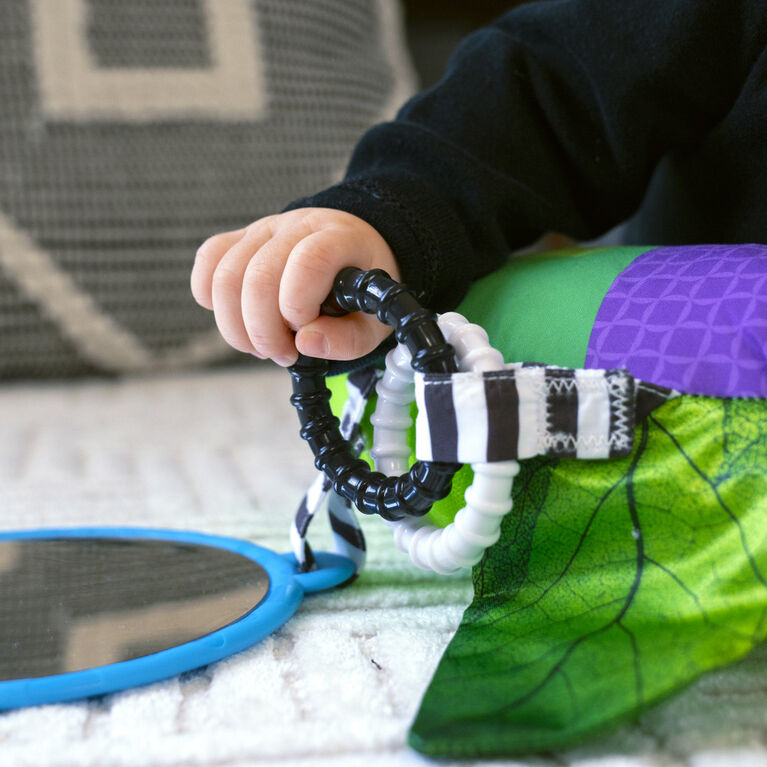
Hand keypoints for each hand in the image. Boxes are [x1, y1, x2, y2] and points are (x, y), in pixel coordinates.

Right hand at [190, 208, 399, 365]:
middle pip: (258, 275)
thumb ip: (348, 339)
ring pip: (226, 275)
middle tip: (282, 354)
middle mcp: (299, 226)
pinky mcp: (240, 237)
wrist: (353, 254)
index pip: (308, 261)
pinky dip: (210, 297)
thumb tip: (305, 344)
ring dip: (236, 326)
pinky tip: (236, 320)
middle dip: (263, 331)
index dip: (297, 304)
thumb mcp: (373, 323)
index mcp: (340, 239)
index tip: (303, 331)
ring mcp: (265, 228)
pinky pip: (208, 259)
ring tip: (262, 346)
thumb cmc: (361, 293)